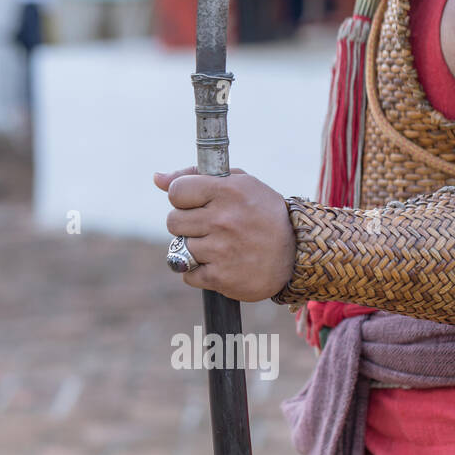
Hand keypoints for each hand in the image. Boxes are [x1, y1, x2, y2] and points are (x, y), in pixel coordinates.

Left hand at [154, 166, 295, 301]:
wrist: (296, 254)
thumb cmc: (264, 214)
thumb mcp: (239, 184)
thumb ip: (196, 176)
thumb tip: (157, 178)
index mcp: (227, 192)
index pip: (176, 192)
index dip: (183, 198)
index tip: (196, 204)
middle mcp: (223, 220)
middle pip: (173, 221)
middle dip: (186, 225)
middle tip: (208, 227)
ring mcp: (221, 250)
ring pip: (179, 249)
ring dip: (193, 250)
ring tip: (217, 247)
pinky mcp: (221, 277)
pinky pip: (187, 275)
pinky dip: (198, 272)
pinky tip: (218, 265)